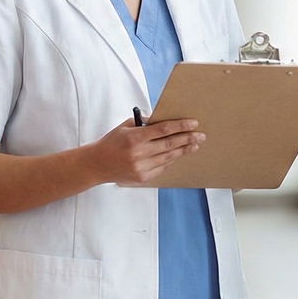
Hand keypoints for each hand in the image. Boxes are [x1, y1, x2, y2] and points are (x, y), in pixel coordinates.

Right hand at [87, 117, 204, 184]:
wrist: (97, 164)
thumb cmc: (111, 142)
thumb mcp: (125, 127)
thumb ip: (144, 123)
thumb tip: (164, 121)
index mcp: (135, 137)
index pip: (164, 129)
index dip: (181, 126)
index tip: (193, 123)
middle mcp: (139, 153)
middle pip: (170, 144)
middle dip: (188, 139)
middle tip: (200, 135)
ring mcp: (142, 167)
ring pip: (169, 157)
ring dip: (183, 150)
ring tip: (194, 145)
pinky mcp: (143, 177)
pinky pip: (162, 168)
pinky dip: (171, 160)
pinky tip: (178, 154)